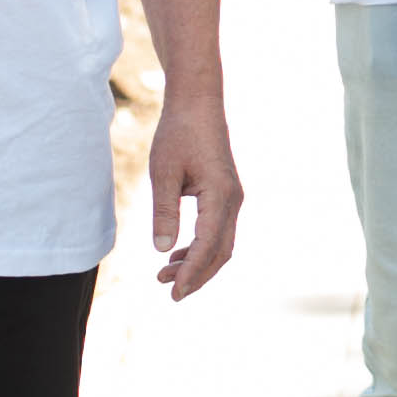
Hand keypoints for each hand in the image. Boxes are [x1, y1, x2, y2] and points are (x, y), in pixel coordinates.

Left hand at [147, 85, 242, 300]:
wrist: (198, 104)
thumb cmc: (179, 134)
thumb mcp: (163, 173)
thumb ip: (164, 212)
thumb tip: (163, 250)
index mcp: (220, 195)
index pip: (208, 245)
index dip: (191, 272)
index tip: (173, 292)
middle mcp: (233, 200)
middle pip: (221, 251)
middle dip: (196, 275)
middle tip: (169, 292)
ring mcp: (232, 198)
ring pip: (221, 243)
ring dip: (197, 263)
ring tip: (164, 275)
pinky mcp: (225, 194)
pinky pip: (218, 230)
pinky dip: (200, 247)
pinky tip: (177, 254)